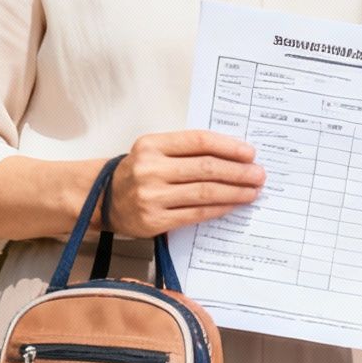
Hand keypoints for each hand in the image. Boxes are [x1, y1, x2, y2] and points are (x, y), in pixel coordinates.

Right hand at [106, 131, 264, 237]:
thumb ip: (186, 150)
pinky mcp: (154, 221)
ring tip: (253, 190)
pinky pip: (196, 214)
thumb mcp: (154, 151)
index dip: (228, 146)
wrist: (102, 199)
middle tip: (259, 174)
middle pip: (206, 168)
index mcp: (151, 145)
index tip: (250, 153)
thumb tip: (233, 155)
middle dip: (238, 171)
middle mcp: (150, 169)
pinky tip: (234, 205)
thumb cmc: (137, 172)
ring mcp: (151, 196)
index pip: (198, 141)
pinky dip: (219, 208)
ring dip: (234, 191)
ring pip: (204, 192)